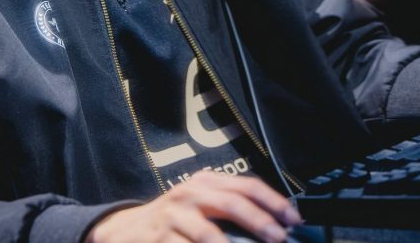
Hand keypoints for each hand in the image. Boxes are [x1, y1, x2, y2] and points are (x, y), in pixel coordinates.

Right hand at [84, 171, 301, 242]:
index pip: (246, 185)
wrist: (127, 231)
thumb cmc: (174, 219)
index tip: (293, 219)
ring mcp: (174, 216)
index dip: (273, 201)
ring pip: (209, 234)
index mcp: (206, 182)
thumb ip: (230, 207)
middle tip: (279, 238)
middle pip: (232, 203)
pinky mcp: (161, 239)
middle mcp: (190, 193)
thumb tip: (275, 224)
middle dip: (260, 222)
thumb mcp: (200, 204)